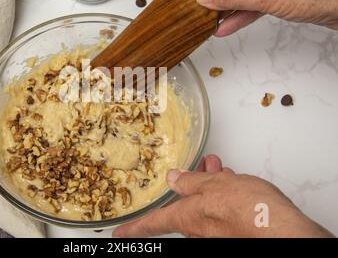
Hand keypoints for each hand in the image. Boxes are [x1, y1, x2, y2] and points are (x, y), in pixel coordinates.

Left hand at [113, 155, 333, 237]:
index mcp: (188, 219)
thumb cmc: (250, 211)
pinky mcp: (235, 231)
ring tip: (216, 167)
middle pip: (185, 208)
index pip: (152, 224)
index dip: (133, 228)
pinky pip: (222, 211)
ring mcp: (217, 233)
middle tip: (196, 171)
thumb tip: (174, 179)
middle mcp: (200, 230)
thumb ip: (191, 182)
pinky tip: (231, 181)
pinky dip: (223, 194)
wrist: (285, 232)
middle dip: (190, 187)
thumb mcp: (214, 186)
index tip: (117, 235)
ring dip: (209, 185)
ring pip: (206, 206)